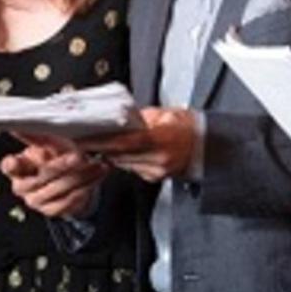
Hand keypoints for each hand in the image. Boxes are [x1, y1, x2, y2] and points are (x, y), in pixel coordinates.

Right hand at [0, 143, 107, 217]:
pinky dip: (84, 188)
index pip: (10, 166)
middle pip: (40, 177)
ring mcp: (35, 200)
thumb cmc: (57, 157)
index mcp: (18, 167)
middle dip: (61, 166)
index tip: (18, 158)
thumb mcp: (53, 145)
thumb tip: (31, 125)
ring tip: (96, 165)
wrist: (72, 178)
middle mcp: (22, 186)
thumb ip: (44, 138)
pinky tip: (95, 178)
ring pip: (58, 189)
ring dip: (80, 176)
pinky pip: (68, 201)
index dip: (13, 163)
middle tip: (78, 157)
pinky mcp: (50, 210)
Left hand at [76, 107, 195, 182]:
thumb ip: (141, 117)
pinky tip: (119, 152)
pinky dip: (124, 160)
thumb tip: (118, 118)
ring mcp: (156, 171)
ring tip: (96, 144)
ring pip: (123, 164)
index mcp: (162, 139)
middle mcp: (159, 159)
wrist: (207, 144)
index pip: (125, 143)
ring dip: (110, 154)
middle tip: (83, 140)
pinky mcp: (154, 178)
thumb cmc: (188, 126)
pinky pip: (131, 168)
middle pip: (120, 156)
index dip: (102, 142)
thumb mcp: (165, 113)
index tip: (85, 139)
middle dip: (101, 148)